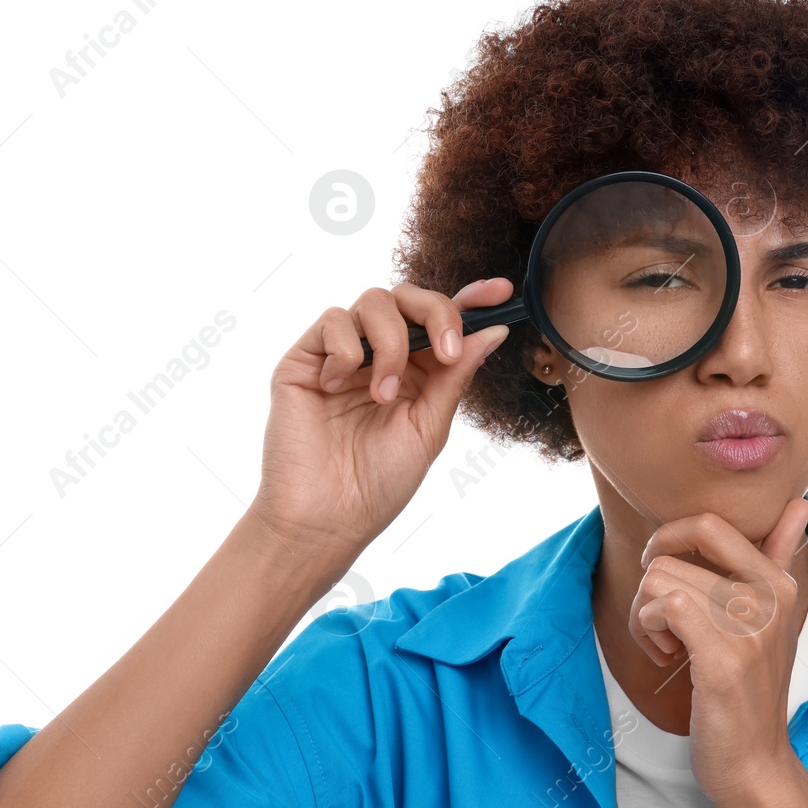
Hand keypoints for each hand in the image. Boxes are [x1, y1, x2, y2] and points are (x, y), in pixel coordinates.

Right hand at [250, 277, 513, 589]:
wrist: (326, 516)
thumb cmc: (378, 483)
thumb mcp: (430, 426)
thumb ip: (455, 374)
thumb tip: (492, 330)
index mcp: (415, 371)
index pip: (442, 320)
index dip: (472, 299)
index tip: (502, 291)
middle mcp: (379, 355)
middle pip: (410, 296)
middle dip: (436, 313)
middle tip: (445, 352)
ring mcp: (341, 354)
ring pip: (374, 300)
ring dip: (390, 345)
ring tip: (383, 395)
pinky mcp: (305, 358)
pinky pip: (333, 320)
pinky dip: (346, 351)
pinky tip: (338, 388)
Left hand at [630, 496, 807, 803]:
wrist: (755, 763)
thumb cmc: (749, 690)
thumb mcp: (773, 619)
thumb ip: (778, 556)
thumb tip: (798, 503)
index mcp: (779, 582)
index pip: (711, 524)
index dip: (669, 539)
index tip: (664, 571)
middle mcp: (770, 597)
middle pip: (672, 553)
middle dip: (650, 587)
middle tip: (663, 622)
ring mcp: (750, 627)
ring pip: (659, 580)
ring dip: (646, 617)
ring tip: (669, 647)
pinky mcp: (725, 657)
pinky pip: (665, 606)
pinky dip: (648, 631)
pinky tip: (666, 657)